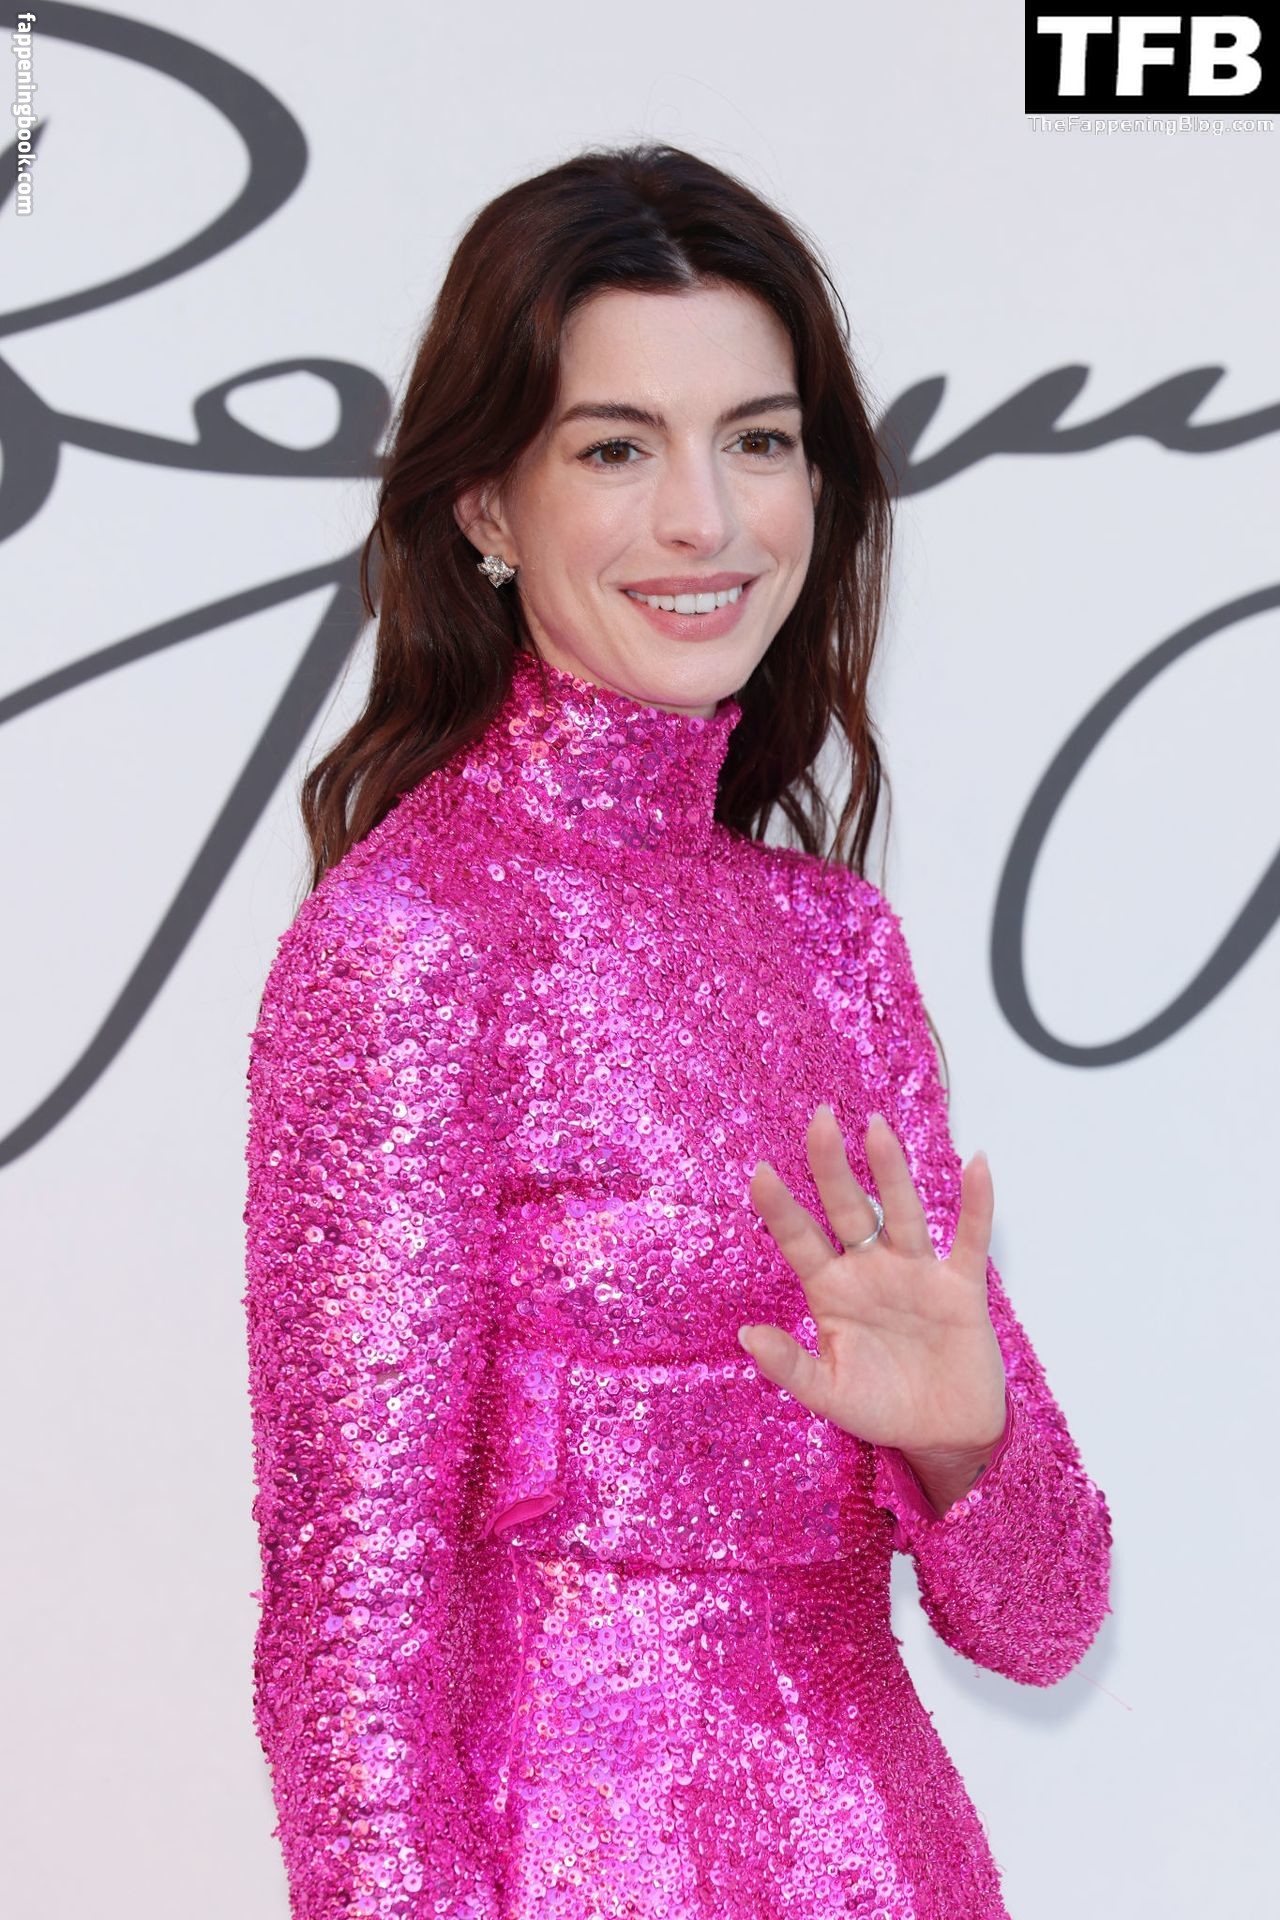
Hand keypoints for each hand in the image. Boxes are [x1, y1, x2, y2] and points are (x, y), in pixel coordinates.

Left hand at [740, 1107, 1006, 1468]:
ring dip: (891, 1172)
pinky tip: (976, 1165)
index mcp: (832, 1290)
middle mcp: (871, 1270)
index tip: (760, 1171)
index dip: (780, 1209)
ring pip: (901, 1212)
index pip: (800, 1240)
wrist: (944, 1436)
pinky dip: (976, 1204)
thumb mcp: (829, 1394)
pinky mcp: (961, 1287)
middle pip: (848, 1209)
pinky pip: (969, 1239)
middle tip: (820, 1120)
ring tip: (876, 1129)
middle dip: (833, 1167)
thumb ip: (790, 1367)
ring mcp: (916, 1273)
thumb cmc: (880, 1408)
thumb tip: (746, 1336)